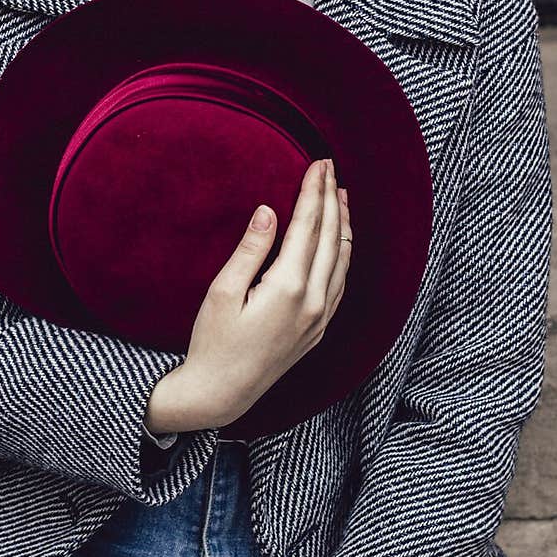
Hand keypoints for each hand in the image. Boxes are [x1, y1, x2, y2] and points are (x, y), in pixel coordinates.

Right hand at [148, 159, 351, 431]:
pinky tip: (339, 242)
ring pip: (342, 260)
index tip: (318, 163)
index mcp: (288, 288)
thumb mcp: (223, 291)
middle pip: (331, 238)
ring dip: (342, 224)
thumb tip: (270, 211)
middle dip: (331, 199)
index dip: (314, 191)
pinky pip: (340, 282)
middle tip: (330, 168)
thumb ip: (251, 250)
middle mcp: (313, 302)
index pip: (308, 226)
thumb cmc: (213, 341)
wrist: (221, 393)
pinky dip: (343, 254)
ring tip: (340, 196)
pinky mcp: (318, 329)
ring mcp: (319, 317)